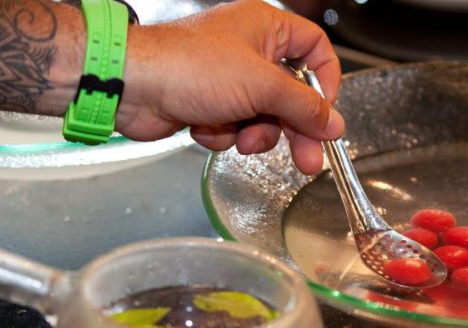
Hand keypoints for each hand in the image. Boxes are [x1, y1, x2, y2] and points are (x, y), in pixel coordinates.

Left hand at [117, 0, 343, 174]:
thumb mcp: (262, 87)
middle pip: (293, 95)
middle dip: (294, 129)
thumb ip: (304, 108)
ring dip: (254, 133)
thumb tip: (334, 124)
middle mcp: (251, 50)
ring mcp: (230, 78)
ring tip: (238, 136)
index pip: (315, 50)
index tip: (326, 113)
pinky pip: (237, 127)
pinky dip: (225, 133)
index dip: (326, 82)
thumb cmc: (188, 66)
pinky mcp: (212, 103)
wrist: (133, 86)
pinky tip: (206, 126)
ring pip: (265, 118)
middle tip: (306, 160)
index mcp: (267, 28)